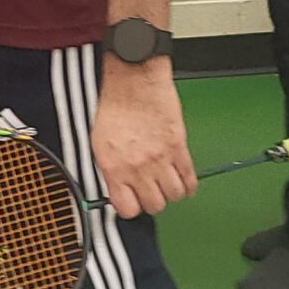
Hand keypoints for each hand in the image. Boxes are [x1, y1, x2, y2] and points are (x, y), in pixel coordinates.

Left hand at [92, 60, 195, 220]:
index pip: (127, 209)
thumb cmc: (115, 104)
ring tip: (168, 184)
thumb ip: (111, 169)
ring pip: (174, 195)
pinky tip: (185, 183)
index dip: (132, 208)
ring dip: (172, 193)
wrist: (133, 79)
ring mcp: (160, 159)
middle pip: (155, 205)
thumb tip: (119, 188)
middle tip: (152, 191)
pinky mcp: (178, 147)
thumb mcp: (99, 142)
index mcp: (113, 167)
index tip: (134, 202)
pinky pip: (189, 178)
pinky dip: (189, 185)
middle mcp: (137, 167)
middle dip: (154, 200)